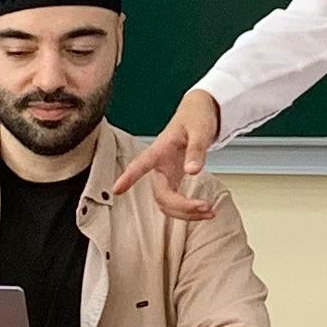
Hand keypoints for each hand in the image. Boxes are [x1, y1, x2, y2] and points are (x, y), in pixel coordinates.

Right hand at [107, 89, 222, 221]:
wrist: (199, 113)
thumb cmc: (195, 117)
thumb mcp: (199, 130)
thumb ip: (195, 150)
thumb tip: (192, 171)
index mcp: (160, 150)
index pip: (141, 164)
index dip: (129, 177)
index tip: (117, 189)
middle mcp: (159, 166)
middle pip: (161, 195)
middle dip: (181, 207)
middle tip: (206, 208)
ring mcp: (165, 175)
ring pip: (167, 204)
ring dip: (186, 213)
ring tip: (210, 212)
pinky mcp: (173, 180)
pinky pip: (175, 202)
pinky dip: (189, 210)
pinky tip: (203, 211)